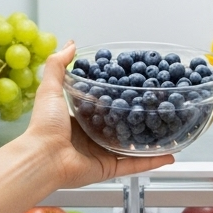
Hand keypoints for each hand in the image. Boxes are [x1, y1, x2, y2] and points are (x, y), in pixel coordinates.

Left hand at [0, 42, 172, 212]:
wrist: (44, 157)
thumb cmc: (45, 125)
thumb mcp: (50, 89)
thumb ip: (58, 66)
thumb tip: (70, 44)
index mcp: (79, 119)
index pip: (103, 105)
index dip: (118, 96)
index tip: (134, 85)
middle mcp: (92, 137)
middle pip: (120, 125)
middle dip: (138, 117)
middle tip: (156, 105)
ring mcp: (102, 154)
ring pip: (131, 146)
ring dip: (149, 139)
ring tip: (168, 130)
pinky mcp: (109, 168)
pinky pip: (134, 165)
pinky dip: (152, 161)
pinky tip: (169, 155)